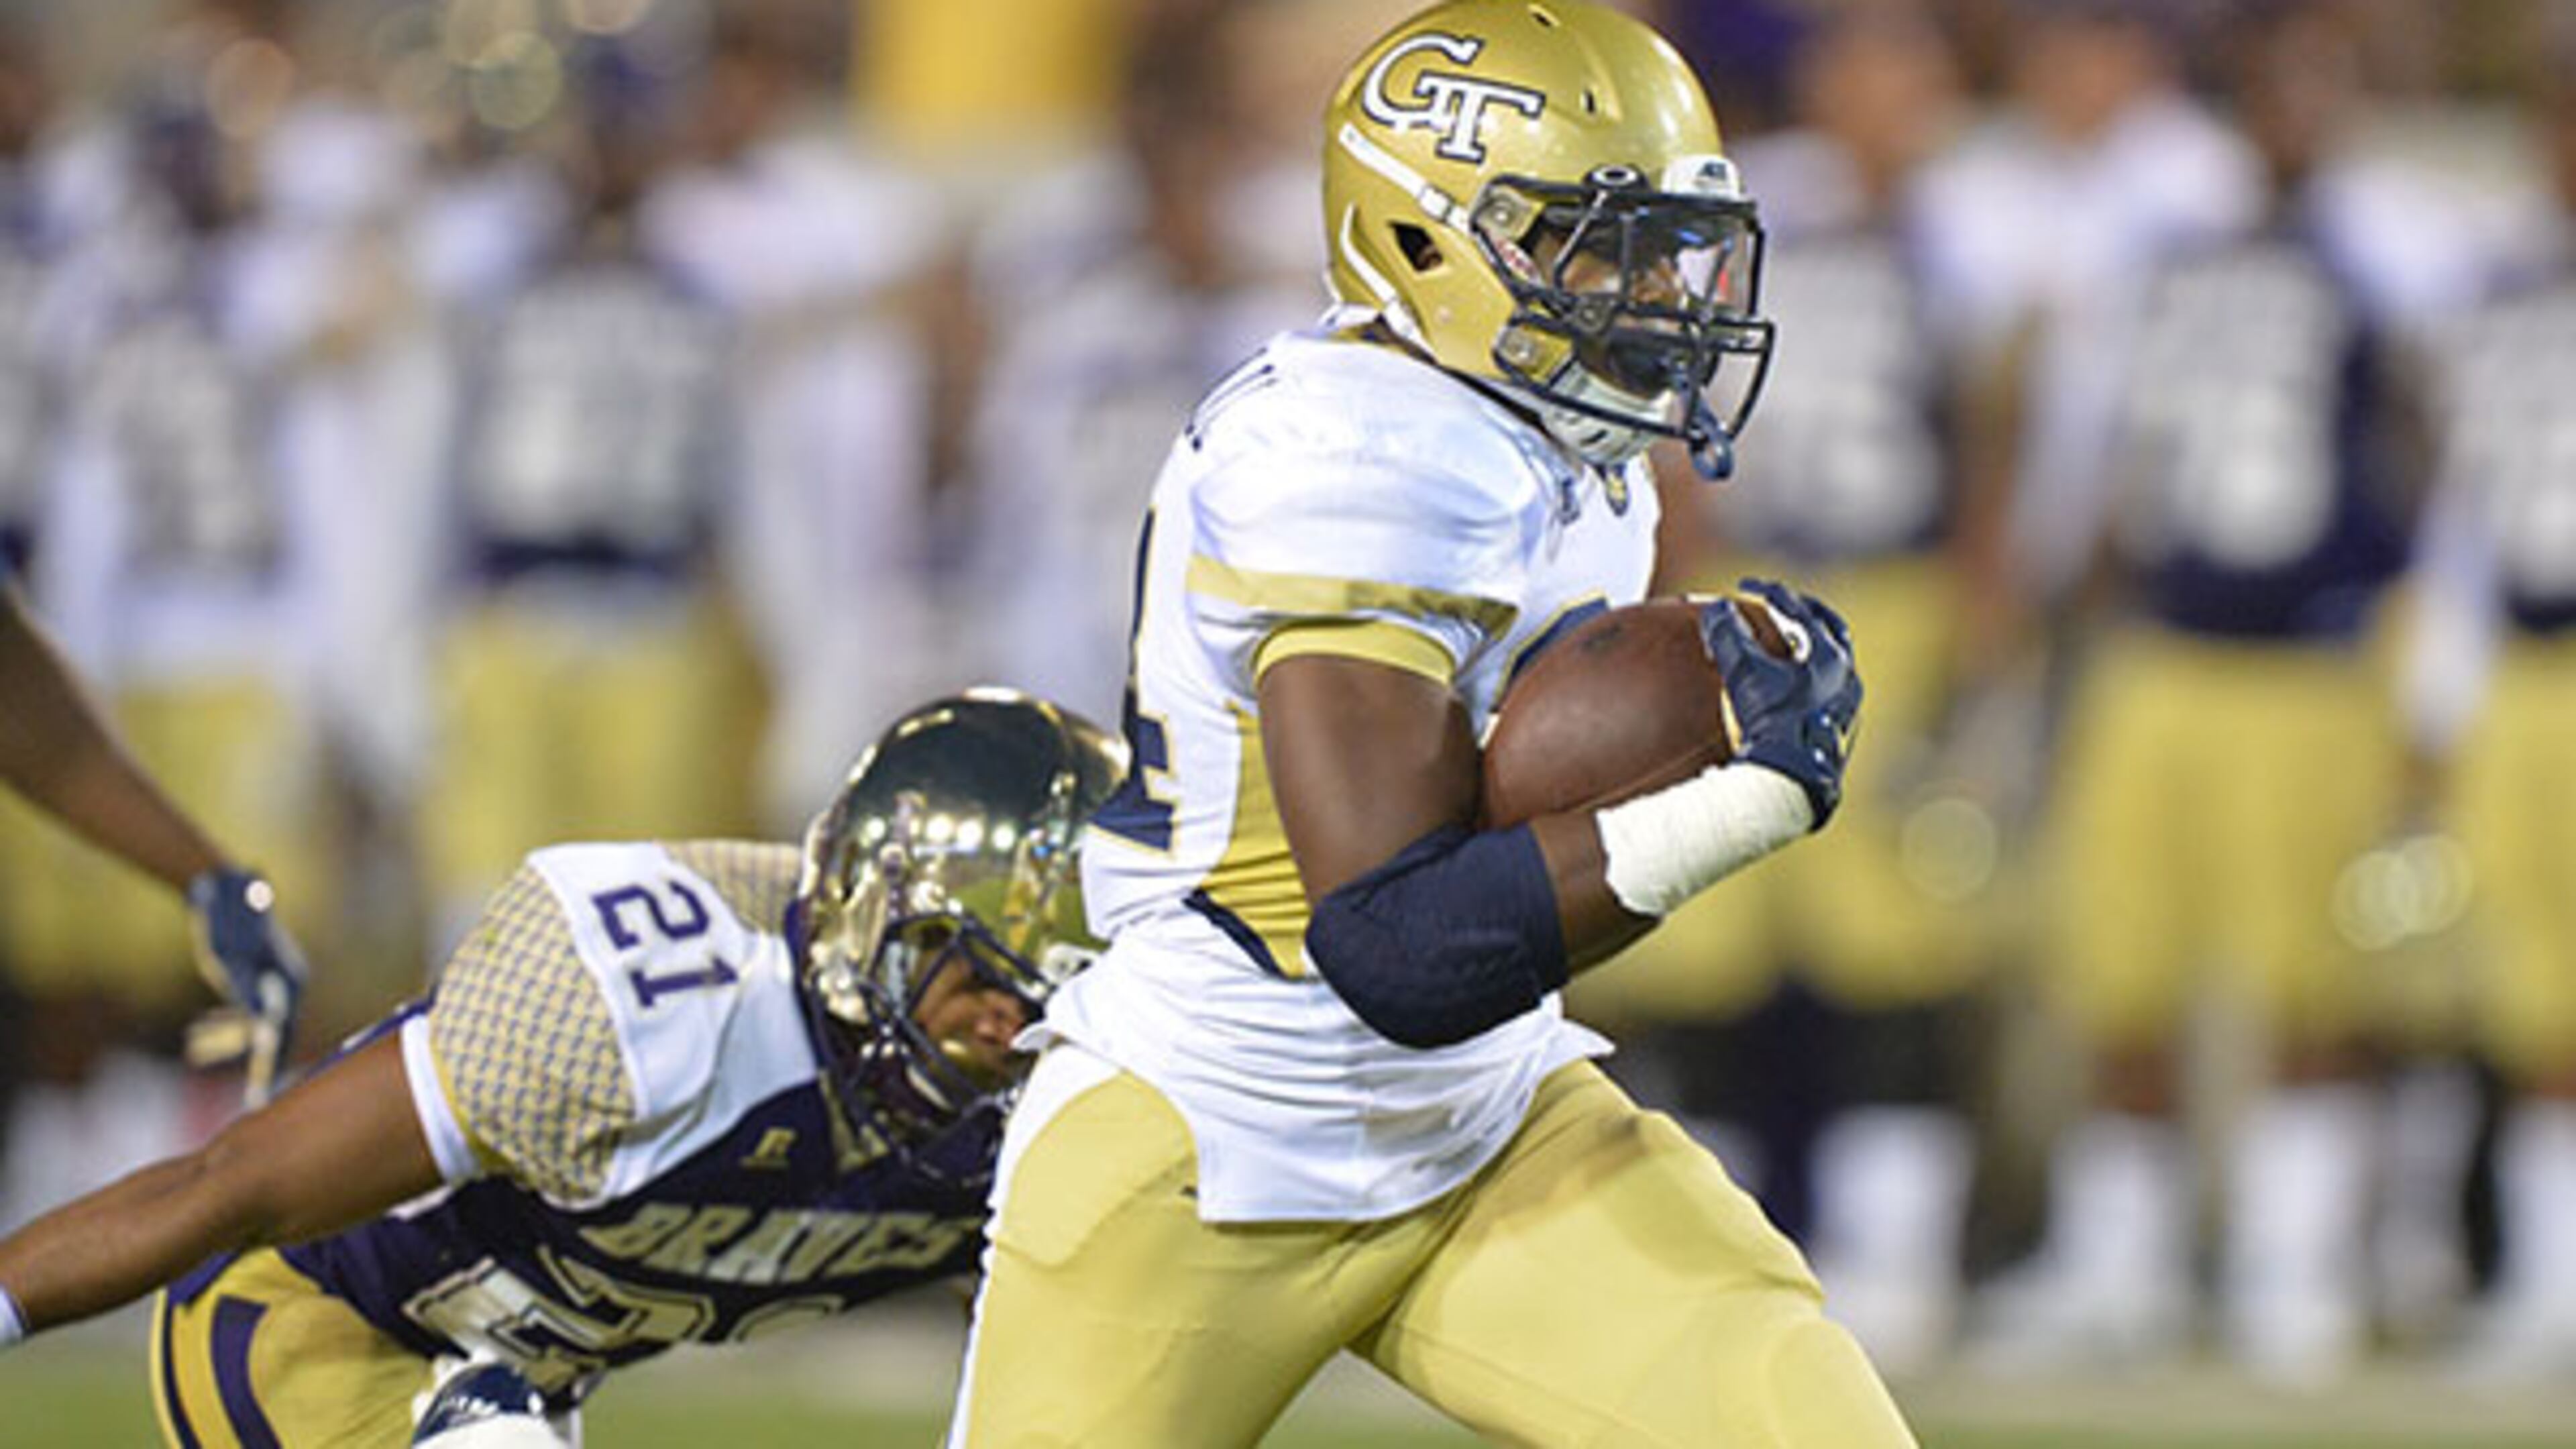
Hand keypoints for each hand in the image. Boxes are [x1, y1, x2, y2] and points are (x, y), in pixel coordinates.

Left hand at [183, 868, 307, 1104]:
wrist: (220, 887)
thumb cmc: (224, 922)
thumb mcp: (230, 961)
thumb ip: (245, 992)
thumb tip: (261, 1028)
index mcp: (289, 980)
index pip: (284, 1032)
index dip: (274, 1066)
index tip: (267, 1096)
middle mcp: (286, 983)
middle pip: (273, 1032)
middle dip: (256, 1062)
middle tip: (253, 1098)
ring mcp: (270, 979)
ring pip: (253, 1022)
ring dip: (226, 1039)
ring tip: (196, 1051)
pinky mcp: (253, 974)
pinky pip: (242, 1009)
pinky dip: (223, 1023)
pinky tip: (198, 1032)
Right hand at [1699, 579, 1863, 826]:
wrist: (1792, 781)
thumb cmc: (1772, 723)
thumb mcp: (1743, 673)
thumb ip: (1728, 635)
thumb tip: (1717, 608)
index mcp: (1829, 656)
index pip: (1798, 609)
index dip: (1769, 592)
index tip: (1746, 586)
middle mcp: (1847, 678)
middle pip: (1830, 629)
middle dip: (1804, 612)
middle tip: (1783, 604)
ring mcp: (1848, 707)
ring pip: (1835, 664)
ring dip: (1812, 647)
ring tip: (1790, 644)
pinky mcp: (1840, 733)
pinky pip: (1831, 695)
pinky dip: (1813, 681)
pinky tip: (1796, 689)